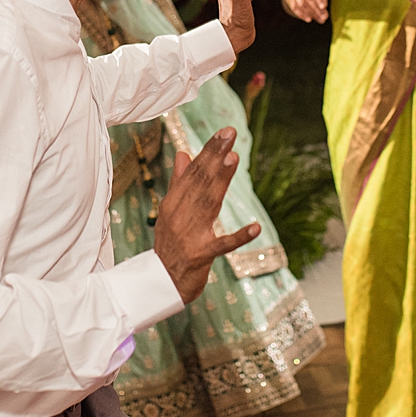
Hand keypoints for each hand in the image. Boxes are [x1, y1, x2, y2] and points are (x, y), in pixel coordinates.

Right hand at [153, 128, 260, 303]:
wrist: (160, 283)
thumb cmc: (169, 244)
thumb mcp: (170, 212)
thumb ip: (179, 183)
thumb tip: (183, 153)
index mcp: (173, 203)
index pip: (193, 173)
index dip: (208, 152)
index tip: (223, 133)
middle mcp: (179, 215)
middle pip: (200, 182)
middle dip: (215, 156)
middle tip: (229, 135)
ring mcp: (190, 235)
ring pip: (208, 204)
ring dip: (221, 182)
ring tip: (234, 160)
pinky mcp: (201, 256)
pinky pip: (223, 245)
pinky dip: (239, 237)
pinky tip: (256, 227)